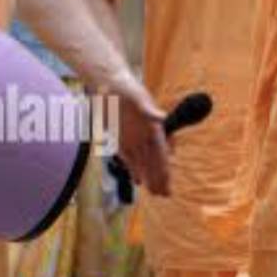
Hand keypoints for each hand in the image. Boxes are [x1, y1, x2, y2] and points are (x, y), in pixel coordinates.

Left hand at [111, 70, 169, 196]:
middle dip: (160, 177)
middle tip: (165, 194)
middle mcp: (145, 134)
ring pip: (143, 162)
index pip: (162, 151)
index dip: (165, 167)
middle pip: (154, 160)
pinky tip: (138, 181)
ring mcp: (133, 137)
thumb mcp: (138, 96)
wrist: (108, 82)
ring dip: (149, 176)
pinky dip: (133, 168)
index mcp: (153, 126)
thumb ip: (148, 109)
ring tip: (155, 192)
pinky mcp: (120, 138)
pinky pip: (128, 157)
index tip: (169, 180)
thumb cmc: (126, 87)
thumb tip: (161, 117)